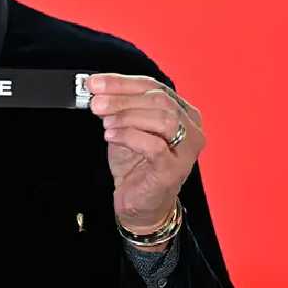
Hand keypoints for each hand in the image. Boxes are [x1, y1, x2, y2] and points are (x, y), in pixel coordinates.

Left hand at [86, 73, 204, 235]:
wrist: (140, 204)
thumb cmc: (137, 165)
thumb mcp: (126, 128)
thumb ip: (118, 107)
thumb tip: (96, 88)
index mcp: (182, 112)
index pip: (153, 87)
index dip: (122, 82)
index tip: (96, 82)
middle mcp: (191, 128)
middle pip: (159, 100)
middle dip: (122, 98)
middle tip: (96, 102)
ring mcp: (186, 150)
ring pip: (162, 119)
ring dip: (127, 116)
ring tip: (106, 122)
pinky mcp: (175, 170)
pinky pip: (155, 145)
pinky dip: (129, 136)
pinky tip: (111, 136)